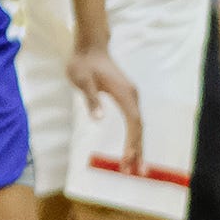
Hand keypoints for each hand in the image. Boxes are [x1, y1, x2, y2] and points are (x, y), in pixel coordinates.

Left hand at [68, 46, 142, 174]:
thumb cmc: (83, 63)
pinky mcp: (126, 98)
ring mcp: (131, 97)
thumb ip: (91, 99)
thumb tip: (98, 119)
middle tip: (135, 172)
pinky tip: (131, 150)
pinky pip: (133, 121)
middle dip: (137, 150)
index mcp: (124, 93)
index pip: (133, 122)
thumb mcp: (81, 80)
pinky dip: (133, 137)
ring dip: (137, 146)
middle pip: (138, 127)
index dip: (133, 141)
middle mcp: (132, 96)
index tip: (129, 158)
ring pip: (137, 126)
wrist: (90, 47)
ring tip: (134, 167)